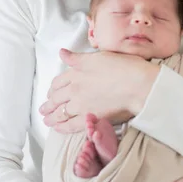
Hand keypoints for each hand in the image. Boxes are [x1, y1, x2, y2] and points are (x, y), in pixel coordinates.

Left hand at [39, 48, 159, 132]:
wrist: (138, 84)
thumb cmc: (124, 67)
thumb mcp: (98, 56)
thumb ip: (77, 57)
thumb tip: (62, 52)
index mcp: (77, 72)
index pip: (58, 82)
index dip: (53, 88)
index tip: (51, 92)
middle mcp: (75, 89)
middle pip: (56, 98)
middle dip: (48, 104)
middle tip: (44, 109)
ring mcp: (81, 105)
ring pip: (60, 113)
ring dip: (51, 117)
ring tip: (47, 120)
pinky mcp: (90, 117)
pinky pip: (71, 125)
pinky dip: (62, 128)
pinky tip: (58, 129)